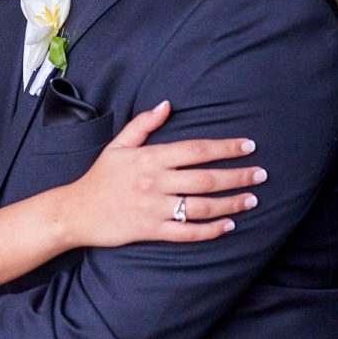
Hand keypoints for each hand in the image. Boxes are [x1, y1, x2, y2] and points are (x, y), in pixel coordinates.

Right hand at [66, 101, 263, 245]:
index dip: (224, 148)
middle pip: (206, 178)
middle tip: (261, 174)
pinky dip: (210, 230)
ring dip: (231, 203)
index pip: (195, 150)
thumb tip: (167, 105)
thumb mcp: (118, 145)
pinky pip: (187, 232)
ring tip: (252, 200)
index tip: (248, 146)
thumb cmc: (99, 177)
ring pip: (201, 206)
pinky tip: (228, 225)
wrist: (75, 211)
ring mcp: (154, 208)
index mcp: (149, 158)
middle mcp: (155, 182)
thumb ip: (143, 124)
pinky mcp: (151, 230)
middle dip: (238, 176)